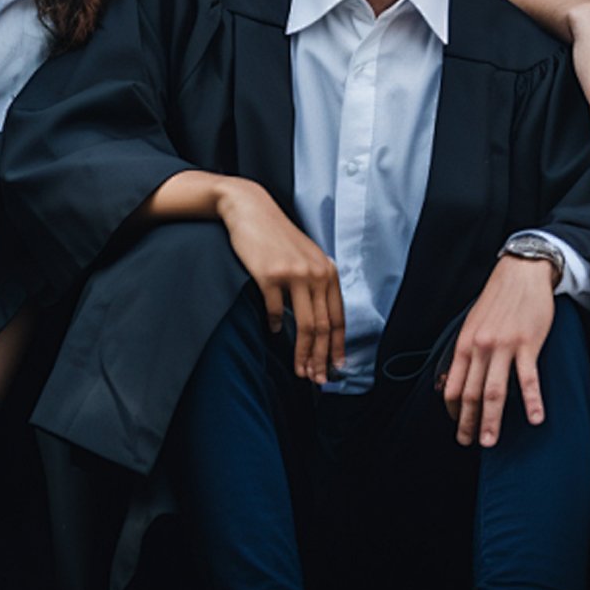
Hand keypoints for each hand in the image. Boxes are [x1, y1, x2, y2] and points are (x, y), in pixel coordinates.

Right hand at [216, 178, 344, 382]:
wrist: (251, 210)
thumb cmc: (277, 238)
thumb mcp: (306, 258)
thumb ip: (316, 285)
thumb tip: (319, 323)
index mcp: (328, 272)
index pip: (338, 318)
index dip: (337, 347)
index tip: (336, 368)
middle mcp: (316, 273)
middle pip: (323, 327)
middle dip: (322, 358)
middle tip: (318, 380)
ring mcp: (293, 274)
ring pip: (304, 325)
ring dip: (303, 353)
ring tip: (301, 370)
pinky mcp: (269, 275)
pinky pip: (275, 310)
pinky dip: (274, 326)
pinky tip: (273, 333)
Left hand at [443, 256, 557, 447]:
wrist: (521, 273)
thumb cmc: (498, 300)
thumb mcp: (473, 324)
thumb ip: (468, 351)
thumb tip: (460, 376)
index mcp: (465, 344)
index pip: (452, 386)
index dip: (453, 410)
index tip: (457, 425)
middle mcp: (480, 348)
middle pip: (471, 394)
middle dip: (468, 422)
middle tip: (468, 443)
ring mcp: (503, 347)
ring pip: (494, 392)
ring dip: (491, 420)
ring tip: (490, 442)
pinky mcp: (527, 345)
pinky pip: (528, 379)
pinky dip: (532, 401)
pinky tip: (536, 419)